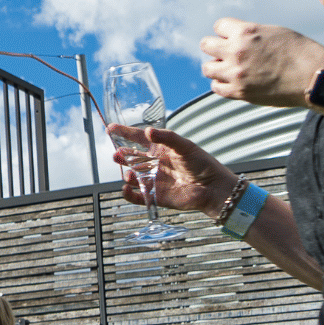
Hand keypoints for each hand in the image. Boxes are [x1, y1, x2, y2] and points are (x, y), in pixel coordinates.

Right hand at [106, 123, 239, 217]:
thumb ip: (167, 138)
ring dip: (126, 175)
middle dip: (121, 156)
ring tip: (129, 174)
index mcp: (161, 149)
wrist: (213, 188)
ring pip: (132, 177)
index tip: (110, 128)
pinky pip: (136, 196)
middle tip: (117, 154)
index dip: (124, 133)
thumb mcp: (185, 146)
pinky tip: (126, 188)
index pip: (138, 138)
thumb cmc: (202, 164)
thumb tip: (147, 132)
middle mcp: (154, 164)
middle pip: (131, 158)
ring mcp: (153, 180)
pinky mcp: (155, 196)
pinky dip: (128, 194)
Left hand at [201, 17, 323, 108]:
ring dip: (216, 67)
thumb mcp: (274, 32)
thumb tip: (235, 38)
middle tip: (226, 52)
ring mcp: (235, 73)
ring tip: (229, 68)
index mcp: (246, 32)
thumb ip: (250, 34)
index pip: (218, 26)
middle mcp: (236, 51)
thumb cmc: (300, 52)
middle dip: (215, 47)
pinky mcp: (239, 92)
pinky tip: (232, 81)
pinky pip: (216, 87)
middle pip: (205, 45)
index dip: (226, 31)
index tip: (232, 37)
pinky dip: (221, 84)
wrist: (314, 77)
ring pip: (207, 68)